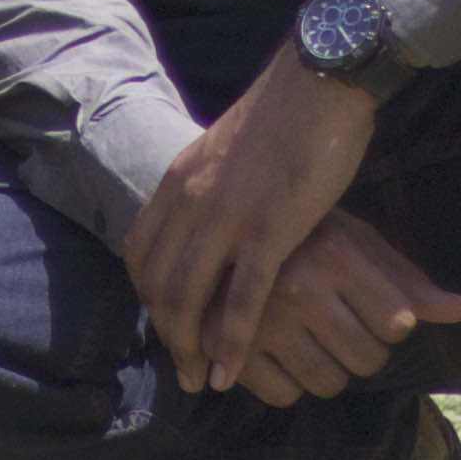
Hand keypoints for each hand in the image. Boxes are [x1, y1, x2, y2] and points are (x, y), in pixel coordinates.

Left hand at [121, 52, 429, 396]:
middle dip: (166, 334)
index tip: (165, 322)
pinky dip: (232, 341)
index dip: (148, 295)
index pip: (140, 252)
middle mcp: (190, 202)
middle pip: (157, 283)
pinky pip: (241, 299)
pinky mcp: (269, 230)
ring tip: (203, 380)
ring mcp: (226, 218)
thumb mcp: (228, 150)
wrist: (320, 79)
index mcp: (178, 180)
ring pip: (189, 298)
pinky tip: (230, 369)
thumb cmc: (286, 113)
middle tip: (182, 368)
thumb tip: (210, 208)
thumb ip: (210, 184)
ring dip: (191, 348)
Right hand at [222, 209, 460, 407]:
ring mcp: (263, 322)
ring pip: (329, 383)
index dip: (390, 324)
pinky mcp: (232, 349)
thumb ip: (406, 280)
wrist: (214, 235)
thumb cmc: (300, 238)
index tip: (372, 309)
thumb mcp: (354, 244)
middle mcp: (300, 289)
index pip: (396, 323)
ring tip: (312, 342)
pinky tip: (281, 355)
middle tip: (341, 327)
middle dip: (362, 350)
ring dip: (329, 371)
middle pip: (368, 359)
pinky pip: (285, 396)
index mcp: (334, 255)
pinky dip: (289, 384)